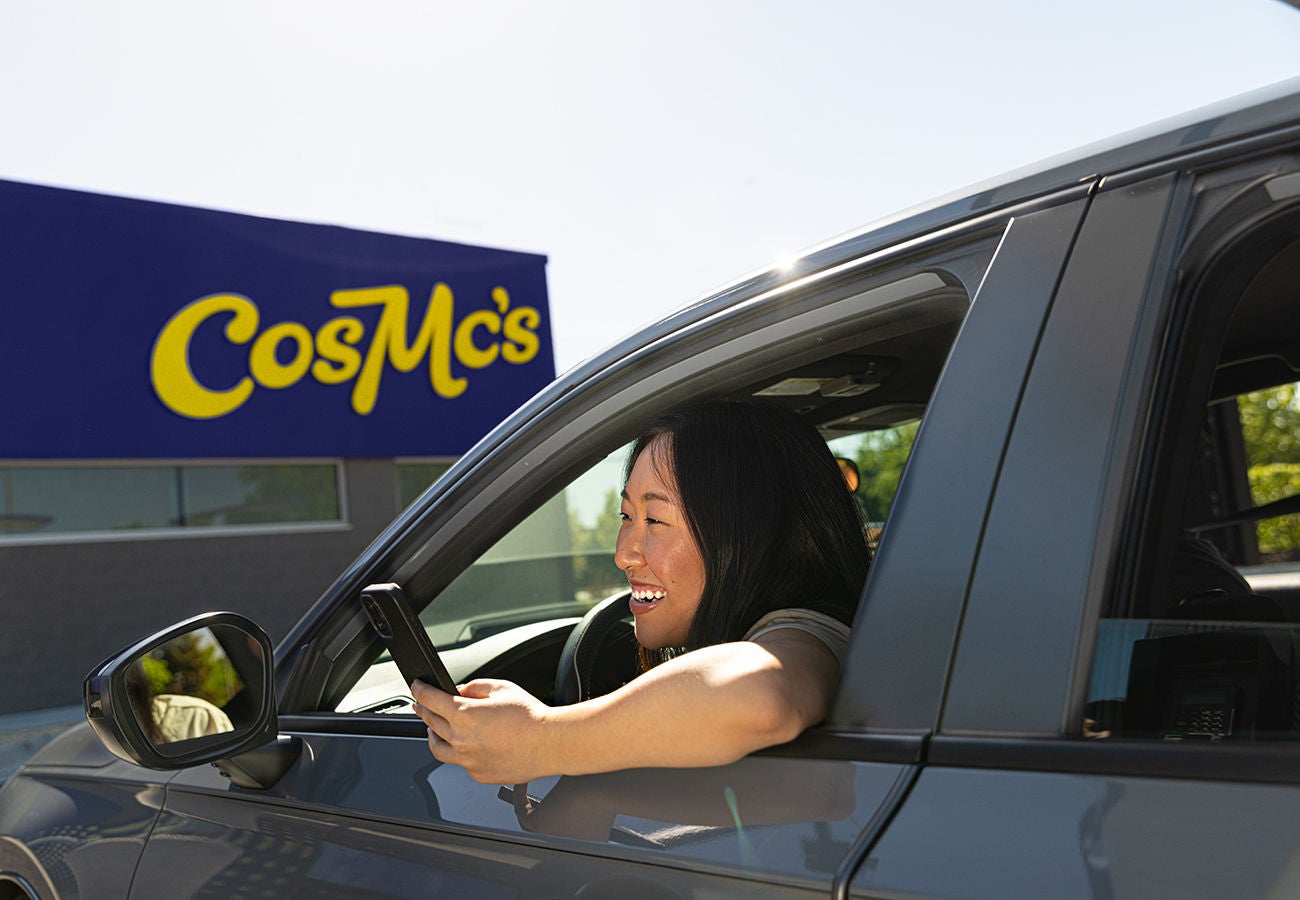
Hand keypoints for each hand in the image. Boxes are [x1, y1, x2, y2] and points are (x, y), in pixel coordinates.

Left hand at [410, 678, 554, 783]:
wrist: (549, 744)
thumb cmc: (530, 717)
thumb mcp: (501, 688)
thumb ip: (475, 687)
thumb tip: (460, 692)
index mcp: (464, 715)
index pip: (430, 700)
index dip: (420, 690)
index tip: (417, 686)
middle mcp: (460, 740)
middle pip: (431, 722)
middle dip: (424, 710)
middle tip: (422, 704)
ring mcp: (467, 761)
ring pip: (438, 748)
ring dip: (432, 735)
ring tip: (434, 729)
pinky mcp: (478, 774)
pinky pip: (459, 763)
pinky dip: (457, 752)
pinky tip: (465, 745)